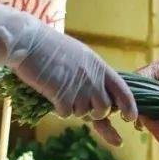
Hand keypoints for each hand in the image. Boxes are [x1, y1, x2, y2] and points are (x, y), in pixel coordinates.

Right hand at [0, 0, 137, 144]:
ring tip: (59, 91)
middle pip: (104, 109)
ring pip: (84, 113)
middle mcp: (93, 78)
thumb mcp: (78, 55)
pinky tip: (50, 93)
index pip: (123, 91)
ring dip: (73, 109)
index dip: (129, 106)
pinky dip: (58, 109)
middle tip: (78, 103)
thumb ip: (91, 73)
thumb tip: (101, 95)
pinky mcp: (62, 96)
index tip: (130, 118)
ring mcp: (78, 88)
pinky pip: (66, 114)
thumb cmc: (49, 47)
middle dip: (94, 113)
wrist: (27, 41)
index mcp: (99, 66)